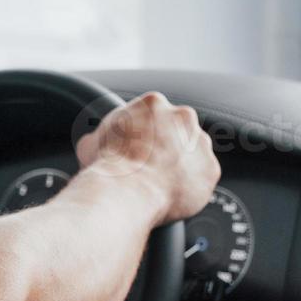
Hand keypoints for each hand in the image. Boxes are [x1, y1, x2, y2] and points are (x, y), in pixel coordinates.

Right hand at [75, 92, 219, 226]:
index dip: (144, 135)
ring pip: (193, 154)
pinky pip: (202, 179)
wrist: (127, 190)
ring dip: (182, 167)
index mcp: (153, 104)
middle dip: (167, 147)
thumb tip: (91, 144)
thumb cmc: (109, 165)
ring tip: (159, 184)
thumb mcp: (90, 143)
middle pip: (178, 131)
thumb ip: (98, 138)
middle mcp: (182, 118)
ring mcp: (200, 144)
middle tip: (149, 167)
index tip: (137, 149)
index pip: (153, 116)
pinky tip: (171, 196)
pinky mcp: (210, 170)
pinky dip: (190, 188)